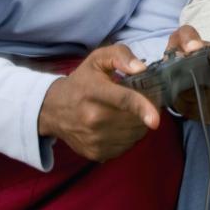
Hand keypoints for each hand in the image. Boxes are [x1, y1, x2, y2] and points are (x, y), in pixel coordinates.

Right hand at [37, 45, 160, 161]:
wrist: (53, 109)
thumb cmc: (82, 81)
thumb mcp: (97, 59)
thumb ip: (121, 56)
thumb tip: (141, 69)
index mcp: (94, 91)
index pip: (123, 100)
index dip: (142, 108)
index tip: (156, 119)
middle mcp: (93, 118)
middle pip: (134, 120)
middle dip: (145, 112)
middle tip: (139, 102)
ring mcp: (94, 138)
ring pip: (134, 135)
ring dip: (139, 125)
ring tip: (127, 113)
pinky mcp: (96, 153)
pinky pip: (126, 147)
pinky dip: (129, 138)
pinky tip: (119, 126)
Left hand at [166, 25, 209, 123]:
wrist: (187, 74)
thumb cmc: (186, 53)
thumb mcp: (182, 39)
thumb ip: (186, 37)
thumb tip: (193, 47)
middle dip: (200, 85)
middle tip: (181, 86)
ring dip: (195, 99)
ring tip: (180, 94)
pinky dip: (195, 109)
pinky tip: (186, 103)